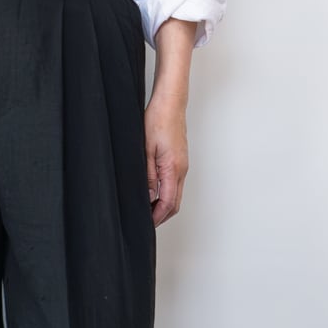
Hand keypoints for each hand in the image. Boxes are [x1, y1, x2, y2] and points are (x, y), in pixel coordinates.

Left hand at [145, 93, 188, 226]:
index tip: (146, 225)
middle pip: (175, 203)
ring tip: (147, 210)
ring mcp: (182, 165)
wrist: (170, 103)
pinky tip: (153, 193)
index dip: (157, 217)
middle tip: (146, 222)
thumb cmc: (158, 120)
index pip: (168, 203)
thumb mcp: (146, 150)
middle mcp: (181, 170)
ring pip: (175, 194)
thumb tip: (147, 197)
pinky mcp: (180, 160)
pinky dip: (166, 194)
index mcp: (173, 169)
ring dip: (163, 205)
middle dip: (161, 216)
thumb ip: (147, 176)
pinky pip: (175, 184)